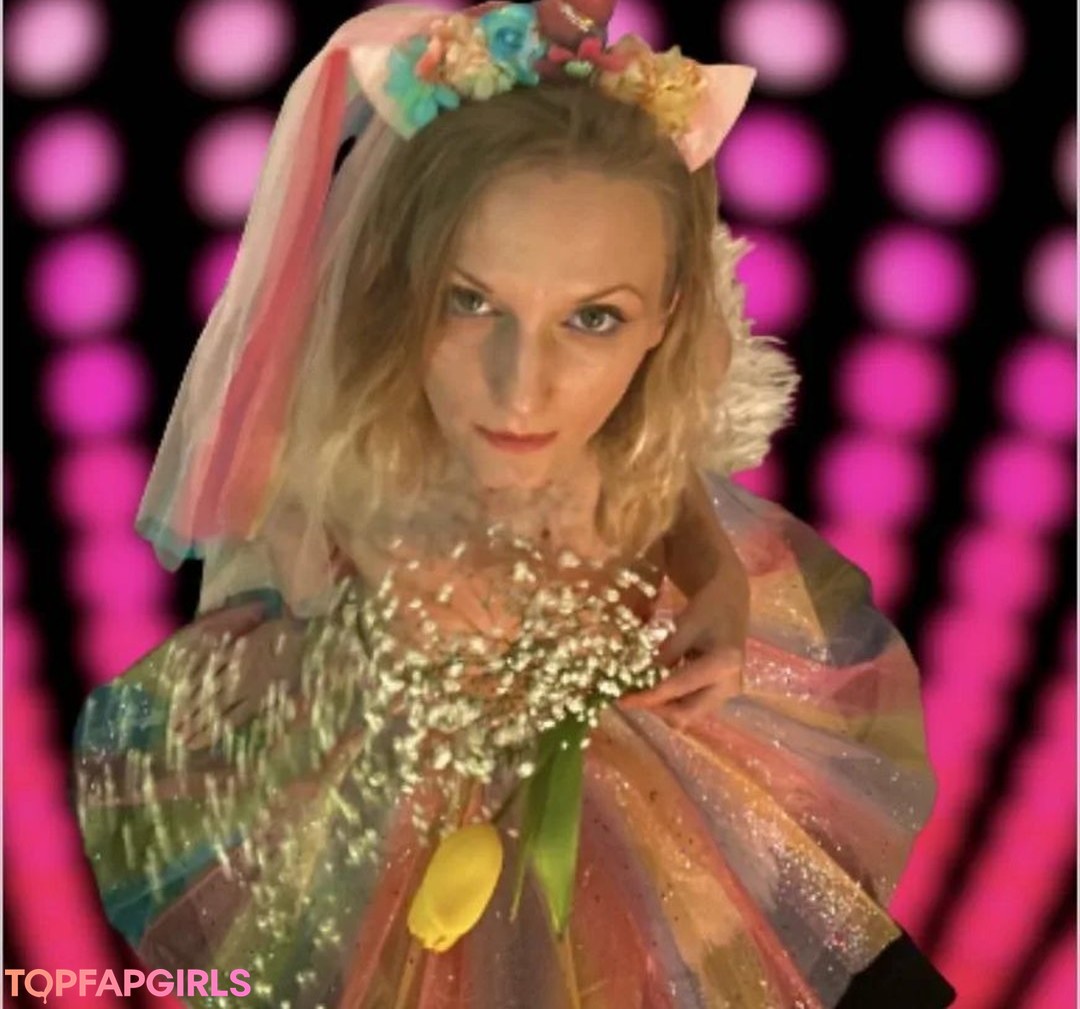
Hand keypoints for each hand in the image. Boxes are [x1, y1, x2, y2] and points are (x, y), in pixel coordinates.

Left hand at [618, 568, 747, 728]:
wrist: (731, 603)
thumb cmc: (708, 607)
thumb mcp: (684, 625)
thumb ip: (665, 653)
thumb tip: (637, 678)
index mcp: (722, 664)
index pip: (678, 688)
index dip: (648, 697)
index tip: (622, 700)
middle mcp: (728, 685)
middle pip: (686, 714)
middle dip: (656, 708)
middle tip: (630, 696)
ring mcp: (726, 693)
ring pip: (688, 714)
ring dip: (662, 706)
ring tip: (640, 690)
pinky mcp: (719, 694)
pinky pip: (691, 705)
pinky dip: (671, 700)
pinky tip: (655, 685)